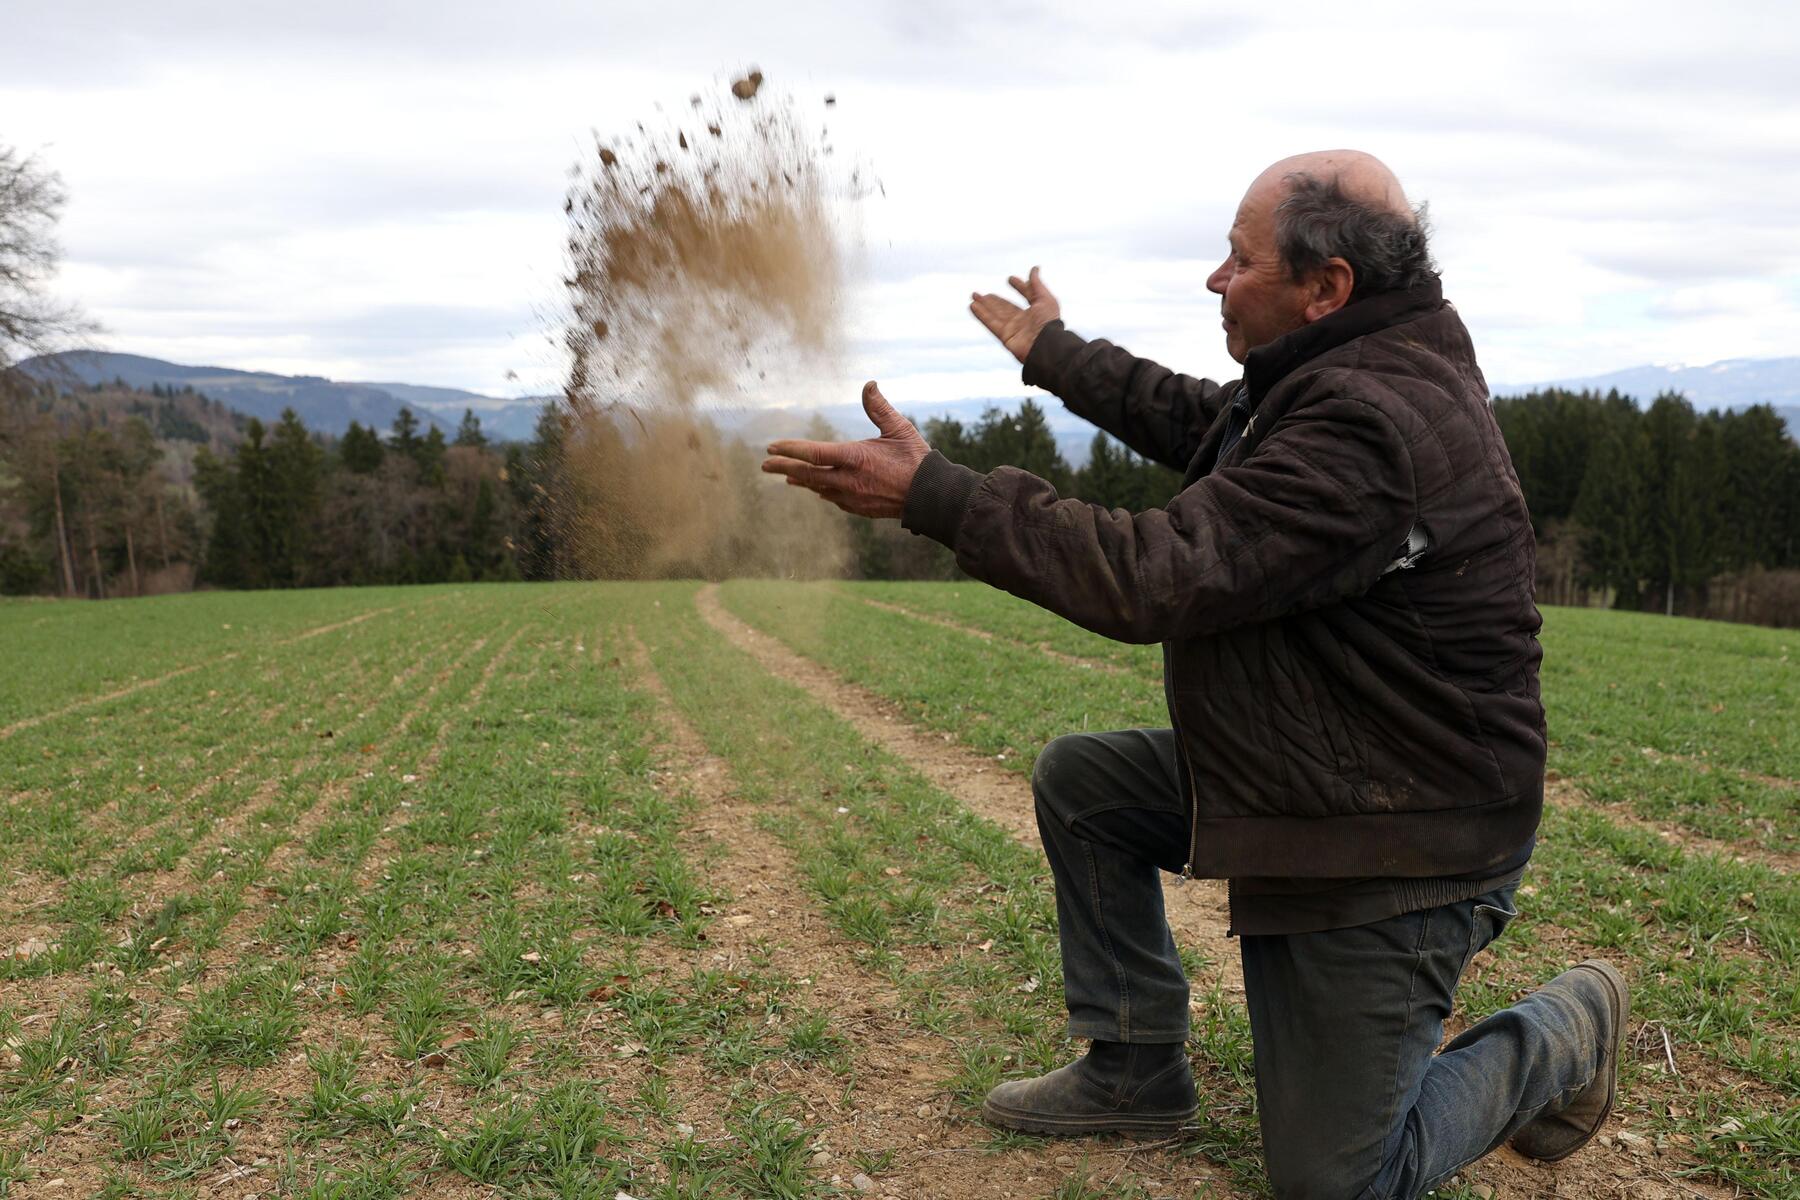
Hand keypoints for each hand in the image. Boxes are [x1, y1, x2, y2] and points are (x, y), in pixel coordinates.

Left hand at [762, 381, 929, 518]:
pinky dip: (820, 490)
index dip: (789, 450)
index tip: (771, 447)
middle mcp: (848, 480)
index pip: (812, 453)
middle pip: (807, 474)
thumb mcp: (899, 429)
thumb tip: (869, 384)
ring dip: (800, 480)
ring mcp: (852, 497)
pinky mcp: (858, 508)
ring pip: (818, 487)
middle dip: (784, 468)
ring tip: (786, 477)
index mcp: (855, 458)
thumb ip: (879, 408)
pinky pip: (833, 498)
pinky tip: (816, 487)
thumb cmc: (916, 459)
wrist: (930, 497)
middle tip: (765, 465)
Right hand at [970, 265, 1060, 363]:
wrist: (1045, 346)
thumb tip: (1034, 268)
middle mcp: (1024, 320)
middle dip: (994, 300)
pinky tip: (973, 306)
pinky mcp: (1005, 337)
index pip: (1026, 295)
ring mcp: (1013, 329)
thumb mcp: (1045, 299)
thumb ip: (1037, 285)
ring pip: (995, 314)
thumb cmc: (1049, 323)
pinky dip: (981, 314)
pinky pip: (991, 323)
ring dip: (984, 305)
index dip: (1020, 287)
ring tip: (974, 296)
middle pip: (1006, 308)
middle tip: (982, 293)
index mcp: (1037, 311)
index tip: (1011, 279)